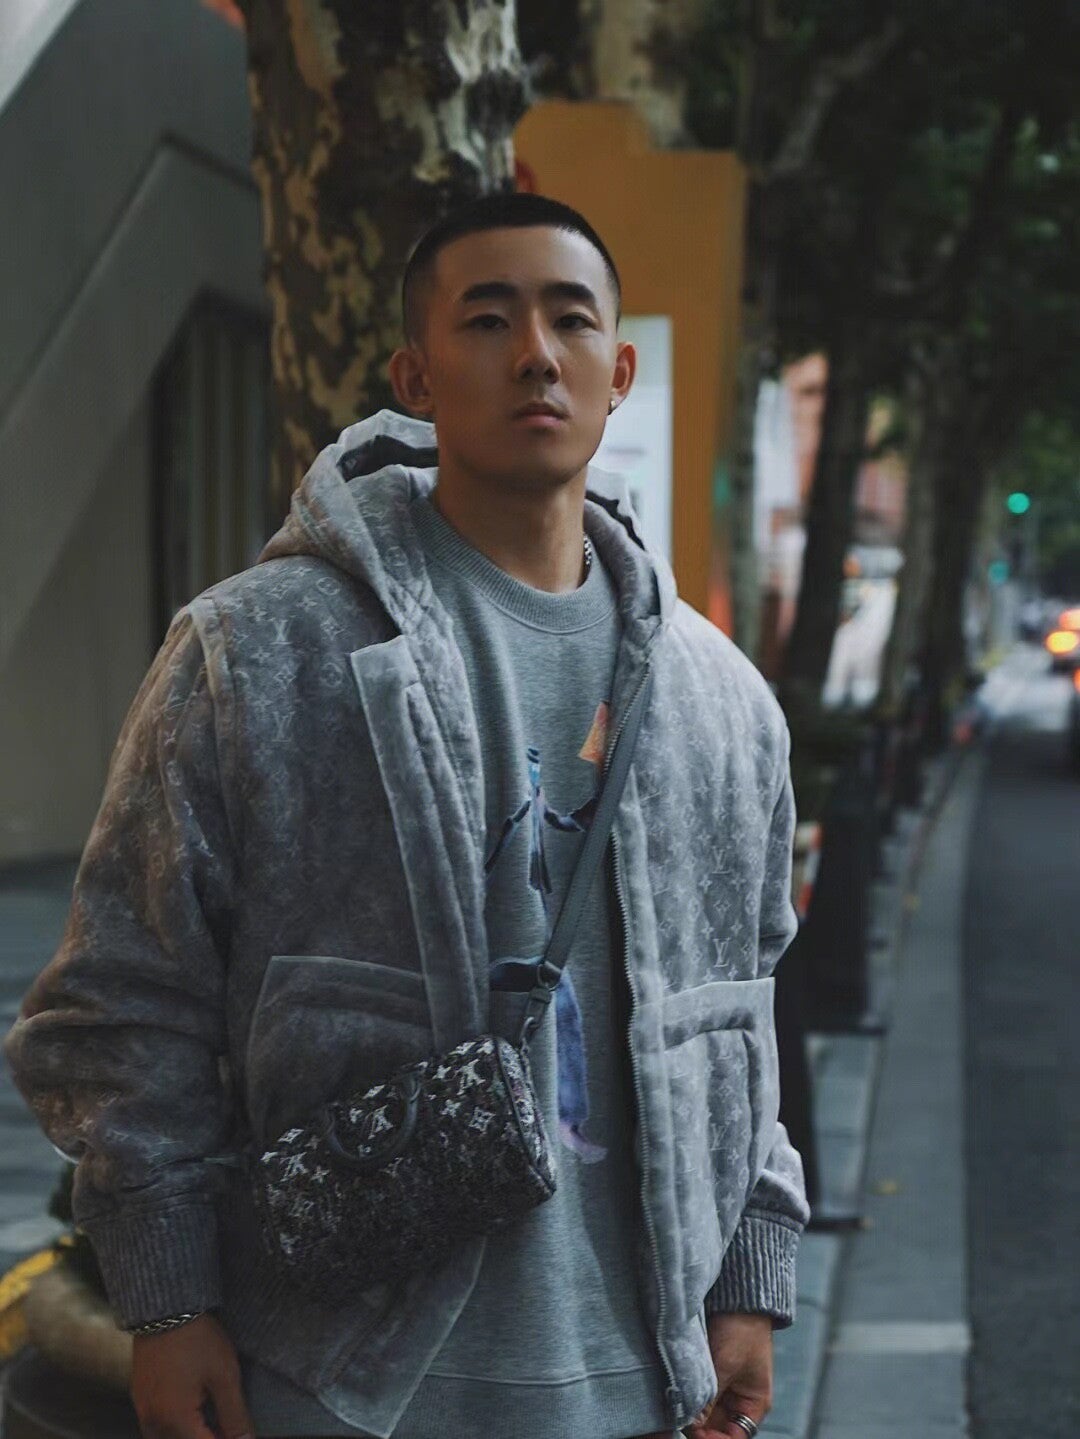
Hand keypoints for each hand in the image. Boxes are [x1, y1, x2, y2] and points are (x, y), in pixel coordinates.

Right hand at [130, 1312, 254, 1438]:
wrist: (164, 1309)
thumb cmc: (197, 1340)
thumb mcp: (224, 1376)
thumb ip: (234, 1415)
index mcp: (175, 1421)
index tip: (238, 1433)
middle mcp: (153, 1423)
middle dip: (207, 1435)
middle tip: (227, 1425)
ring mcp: (143, 1411)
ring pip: (167, 1438)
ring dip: (191, 1433)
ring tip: (211, 1420)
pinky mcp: (139, 1398)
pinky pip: (155, 1427)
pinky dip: (175, 1427)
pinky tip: (191, 1412)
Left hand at [682, 1312, 772, 1438]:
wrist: (738, 1297)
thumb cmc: (742, 1330)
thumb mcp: (725, 1365)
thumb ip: (709, 1397)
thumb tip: (690, 1425)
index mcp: (753, 1405)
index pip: (732, 1438)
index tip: (690, 1432)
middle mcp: (738, 1400)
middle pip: (715, 1427)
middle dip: (696, 1427)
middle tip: (676, 1419)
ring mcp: (723, 1386)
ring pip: (704, 1412)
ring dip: (691, 1411)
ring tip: (675, 1408)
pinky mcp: (710, 1372)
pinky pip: (698, 1393)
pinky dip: (688, 1395)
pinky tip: (676, 1394)